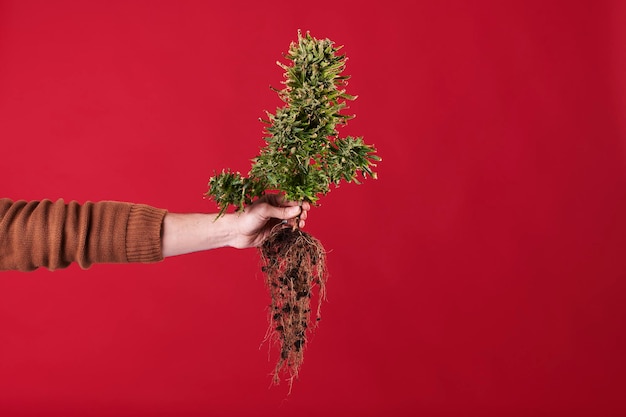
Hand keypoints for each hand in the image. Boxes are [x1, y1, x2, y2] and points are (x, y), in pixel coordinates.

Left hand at [161, 195, 309, 256]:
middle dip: (300, 212)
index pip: (290, 199)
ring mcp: (275, 220)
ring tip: (299, 224)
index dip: (300, 202)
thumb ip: (281, 211)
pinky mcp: (274, 230)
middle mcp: (275, 209)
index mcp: (272, 200)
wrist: (235, 233)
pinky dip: (292, 228)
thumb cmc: (246, 217)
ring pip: (291, 219)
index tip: (307, 206)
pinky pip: (287, 228)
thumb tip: (297, 209)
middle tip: (303, 217)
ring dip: (297, 220)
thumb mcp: (264, 211)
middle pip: (293, 209)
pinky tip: (294, 229)